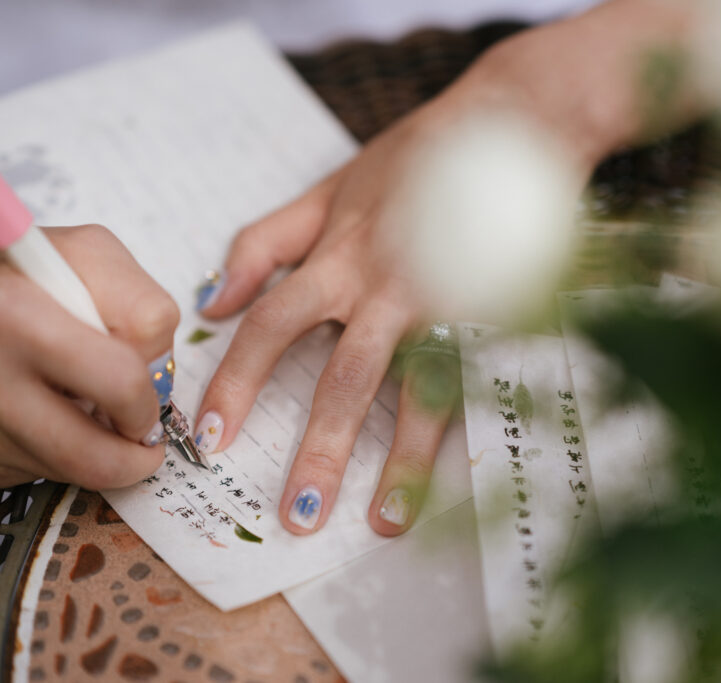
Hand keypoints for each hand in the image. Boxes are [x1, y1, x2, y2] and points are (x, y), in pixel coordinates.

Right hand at [0, 209, 179, 488]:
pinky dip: (61, 453)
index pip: (120, 382)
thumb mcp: (92, 255)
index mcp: (10, 310)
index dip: (151, 395)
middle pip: (95, 456)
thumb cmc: (22, 274)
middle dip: (136, 451)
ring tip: (92, 408)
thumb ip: (144, 307)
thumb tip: (158, 378)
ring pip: (72, 474)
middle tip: (142, 431)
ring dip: (101, 452)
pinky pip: (39, 476)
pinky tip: (48, 412)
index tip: (152, 392)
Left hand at [195, 0, 700, 535]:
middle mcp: (386, 286)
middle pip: (344, 379)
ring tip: (384, 522)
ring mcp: (447, 302)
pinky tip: (460, 479)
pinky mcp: (497, 312)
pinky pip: (475, 382)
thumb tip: (211, 302)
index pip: (271, 326)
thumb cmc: (414, 159)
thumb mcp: (326, 188)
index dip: (237, 382)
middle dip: (320, 451)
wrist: (510, 125)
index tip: (210, 435)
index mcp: (337, 255)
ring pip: (418, 392)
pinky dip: (466, 431)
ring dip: (401, 462)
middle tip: (296, 515)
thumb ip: (265, 243)